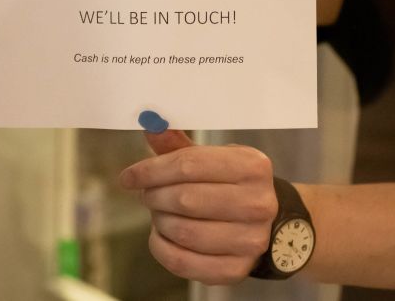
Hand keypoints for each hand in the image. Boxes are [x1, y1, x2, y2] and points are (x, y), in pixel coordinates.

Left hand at [120, 130, 278, 284]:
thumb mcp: (213, 159)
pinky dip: (161, 248)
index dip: (151, 170)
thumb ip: (180, 146)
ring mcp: (251, 239)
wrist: (266, 222)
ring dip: (159, 221)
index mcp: (253, 166)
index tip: (128, 176)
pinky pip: (183, 261)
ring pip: (184, 232)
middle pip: (186, 198)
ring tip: (159, 214)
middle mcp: (258, 203)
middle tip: (147, 195)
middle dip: (155, 196)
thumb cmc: (230, 185)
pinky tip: (161, 236)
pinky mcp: (237, 269)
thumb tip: (150, 125)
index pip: (190, 165)